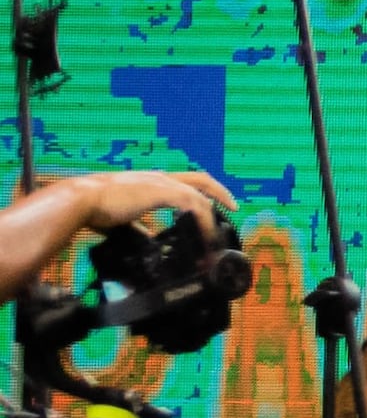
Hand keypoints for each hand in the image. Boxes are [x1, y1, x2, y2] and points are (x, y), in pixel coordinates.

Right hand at [60, 169, 231, 237]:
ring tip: (217, 234)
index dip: (201, 192)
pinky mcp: (161, 191)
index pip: (184, 182)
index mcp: (150, 182)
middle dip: (220, 192)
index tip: (212, 205)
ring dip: (211, 216)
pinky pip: (193, 204)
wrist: (81, 201)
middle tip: (233, 207)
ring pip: (200, 194)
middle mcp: (159, 178)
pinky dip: (203, 220)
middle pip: (200, 180)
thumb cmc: (95, 209)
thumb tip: (149, 238)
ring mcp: (161, 183)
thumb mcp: (122, 220)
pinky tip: (206, 233)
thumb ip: (138, 227)